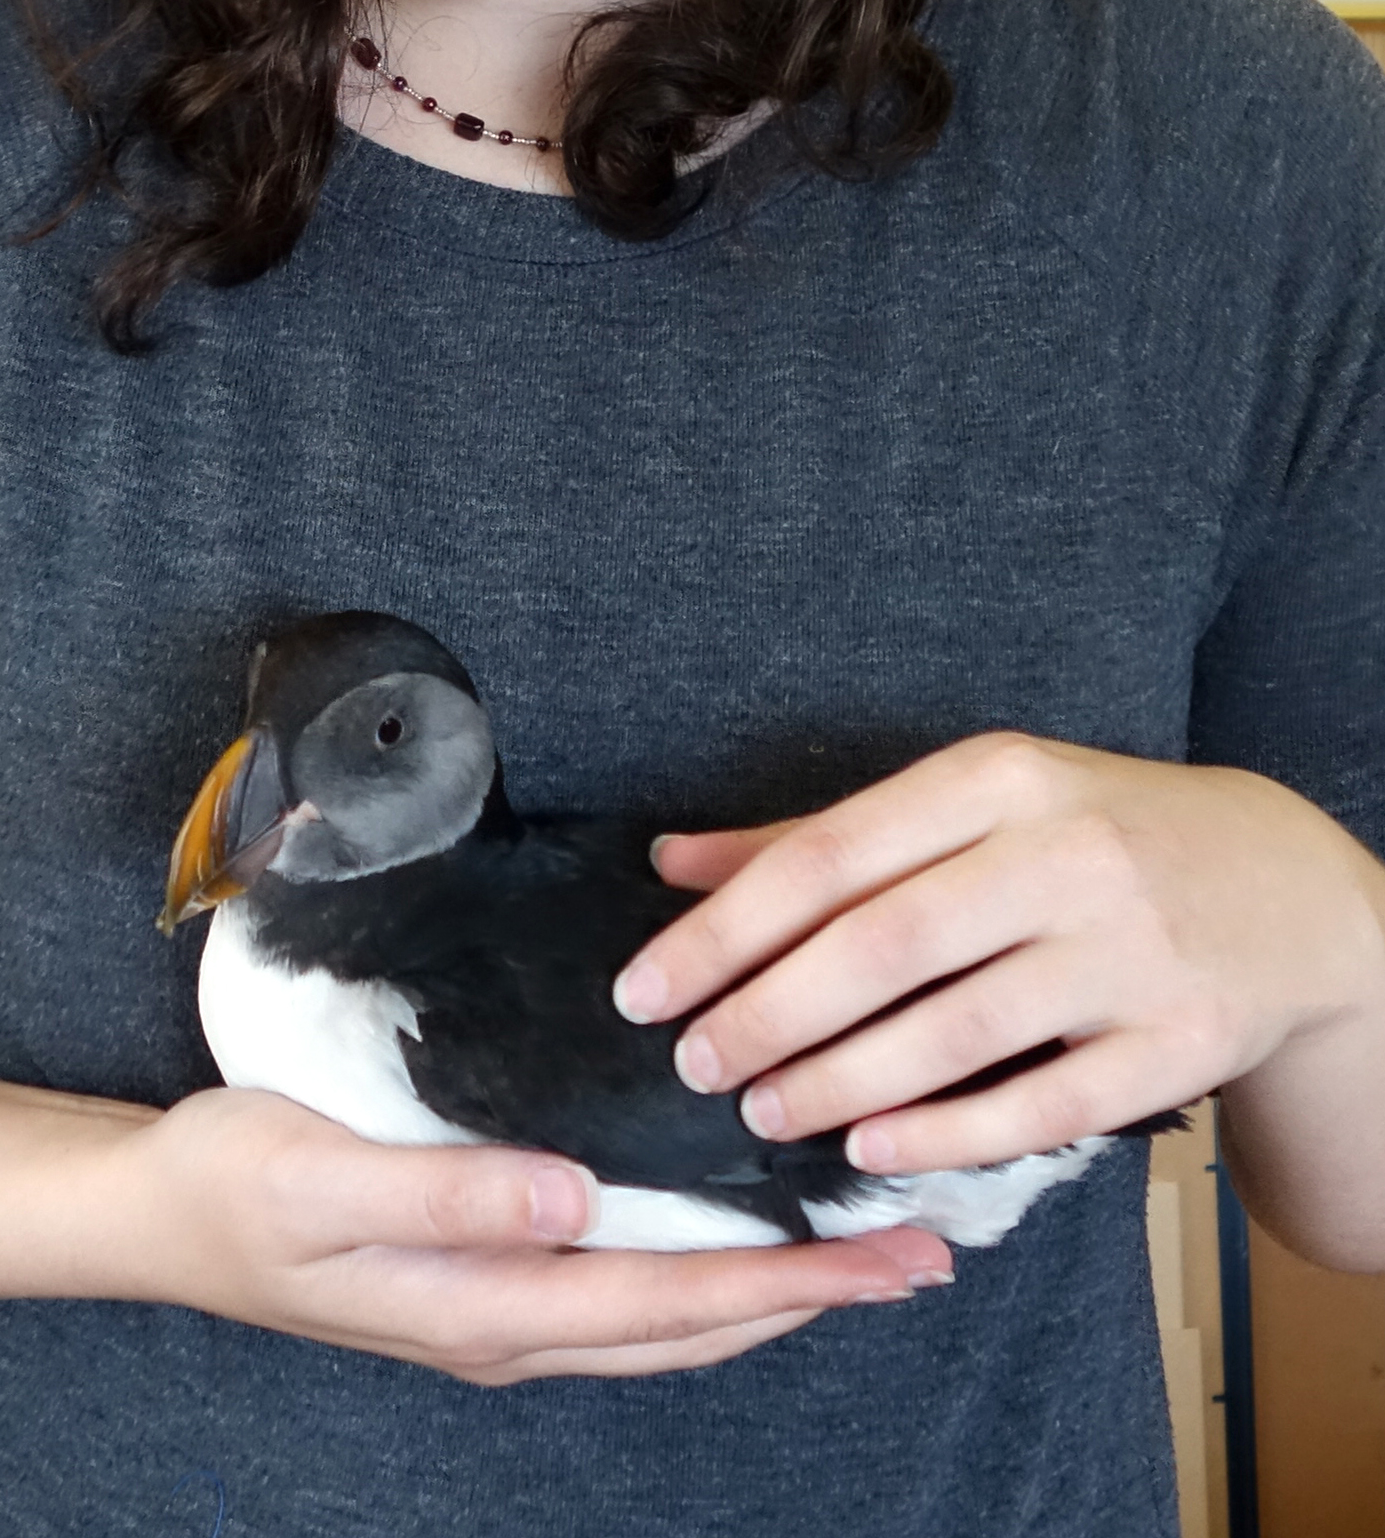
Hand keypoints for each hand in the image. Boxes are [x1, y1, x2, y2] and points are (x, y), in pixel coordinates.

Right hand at [111, 1086, 952, 1383]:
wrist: (153, 1213)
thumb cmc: (237, 1183)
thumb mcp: (328, 1179)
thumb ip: (452, 1194)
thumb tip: (577, 1200)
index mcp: (491, 1302)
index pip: (677, 1298)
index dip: (791, 1280)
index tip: (890, 1258)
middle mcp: (513, 1322)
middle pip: (697, 1323)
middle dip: (815, 1295)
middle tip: (923, 1257)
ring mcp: (500, 1310)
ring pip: (670, 1319)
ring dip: (771, 1291)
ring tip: (854, 1256)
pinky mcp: (484, 1279)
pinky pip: (627, 1292)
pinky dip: (702, 1276)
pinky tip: (726, 1238)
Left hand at [613, 734, 1384, 1180]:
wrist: (1283, 888)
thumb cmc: (1090, 834)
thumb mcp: (969, 801)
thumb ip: (820, 836)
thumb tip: (671, 862)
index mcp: (998, 776)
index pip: (830, 854)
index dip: (724, 929)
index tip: (643, 988)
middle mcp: (1064, 853)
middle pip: (883, 945)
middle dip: (767, 1014)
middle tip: (691, 1064)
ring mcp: (1127, 952)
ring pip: (953, 1032)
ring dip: (838, 1082)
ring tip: (761, 1109)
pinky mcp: (1177, 1044)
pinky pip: (1038, 1107)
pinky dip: (942, 1132)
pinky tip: (867, 1148)